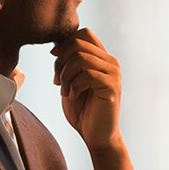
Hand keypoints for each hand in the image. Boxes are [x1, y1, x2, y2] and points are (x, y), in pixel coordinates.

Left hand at [51, 29, 140, 169]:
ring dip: (65, 74)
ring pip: (81, 57)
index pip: (84, 33)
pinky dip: (73, 85)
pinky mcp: (112, 87)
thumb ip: (67, 62)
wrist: (96, 136)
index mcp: (102, 58)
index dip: (64, 42)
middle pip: (78, 43)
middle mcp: (110, 62)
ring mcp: (113, 74)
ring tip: (64, 90)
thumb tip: (55, 42)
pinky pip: (87, 74)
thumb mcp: (70, 81)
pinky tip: (72, 96)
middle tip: (57, 81)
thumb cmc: (82, 110)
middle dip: (60, 61)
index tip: (54, 59)